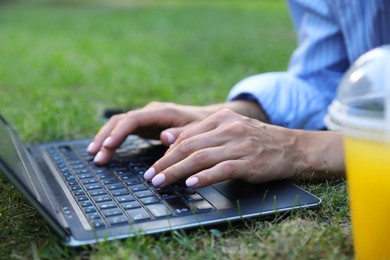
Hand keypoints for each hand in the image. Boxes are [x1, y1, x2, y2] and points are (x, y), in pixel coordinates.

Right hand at [87, 102, 217, 164]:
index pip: (133, 119)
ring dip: (105, 138)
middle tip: (96, 155)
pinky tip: (104, 150)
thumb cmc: (202, 125)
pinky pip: (124, 130)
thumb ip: (181, 134)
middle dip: (106, 137)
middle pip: (121, 121)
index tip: (108, 146)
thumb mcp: (196, 130)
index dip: (119, 132)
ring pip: (119, 124)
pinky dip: (113, 139)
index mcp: (162, 112)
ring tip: (94, 154)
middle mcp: (150, 112)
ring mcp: (146, 118)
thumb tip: (164, 137)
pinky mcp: (145, 125)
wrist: (207, 118)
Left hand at [144, 109, 301, 187]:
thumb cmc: (255, 141)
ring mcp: (239, 145)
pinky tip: (190, 184)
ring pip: (201, 158)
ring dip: (177, 171)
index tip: (154, 166)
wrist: (291, 147)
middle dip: (166, 163)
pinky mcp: (249, 162)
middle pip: (189, 146)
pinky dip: (204, 177)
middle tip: (150, 176)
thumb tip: (166, 137)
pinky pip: (221, 169)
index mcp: (221, 118)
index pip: (187, 135)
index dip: (167, 152)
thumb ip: (198, 133)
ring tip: (160, 182)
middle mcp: (228, 128)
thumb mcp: (227, 130)